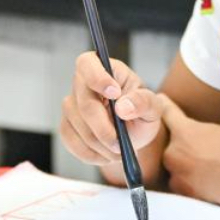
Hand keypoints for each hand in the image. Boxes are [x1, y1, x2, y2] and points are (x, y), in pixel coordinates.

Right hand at [60, 53, 160, 167]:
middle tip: (119, 144)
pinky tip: (105, 155)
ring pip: (77, 125)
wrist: (134, 132)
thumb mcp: (152, 106)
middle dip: (103, 128)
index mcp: (105, 68)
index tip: (115, 93)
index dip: (97, 78)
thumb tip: (123, 107)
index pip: (88, 64)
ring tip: (118, 151)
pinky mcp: (66, 126)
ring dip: (99, 144)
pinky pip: (71, 141)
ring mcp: (71, 105)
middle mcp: (82, 83)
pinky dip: (89, 153)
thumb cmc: (142, 112)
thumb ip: (143, 102)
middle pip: (84, 103)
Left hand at [158, 91, 219, 204]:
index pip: (168, 112)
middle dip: (181, 143)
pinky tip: (201, 183)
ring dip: (183, 165)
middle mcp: (174, 151)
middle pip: (170, 143)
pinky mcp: (181, 191)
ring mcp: (175, 173)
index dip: (164, 104)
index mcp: (184, 131)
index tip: (160, 98)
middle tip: (194, 144)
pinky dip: (188, 183)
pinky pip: (180, 185)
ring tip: (199, 166)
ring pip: (174, 166)